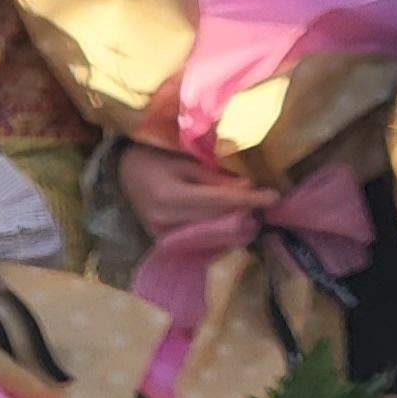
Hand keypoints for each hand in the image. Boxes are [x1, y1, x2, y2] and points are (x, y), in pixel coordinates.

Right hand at [116, 143, 268, 234]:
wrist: (121, 171)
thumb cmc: (153, 158)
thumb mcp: (183, 160)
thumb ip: (213, 177)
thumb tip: (248, 185)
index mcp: (171, 196)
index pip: (220, 200)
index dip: (250, 199)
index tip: (275, 196)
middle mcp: (166, 219)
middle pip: (218, 219)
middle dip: (245, 210)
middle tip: (268, 201)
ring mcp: (162, 234)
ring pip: (210, 231)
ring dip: (235, 222)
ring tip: (255, 210)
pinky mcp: (162, 240)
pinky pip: (198, 236)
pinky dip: (217, 229)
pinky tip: (232, 220)